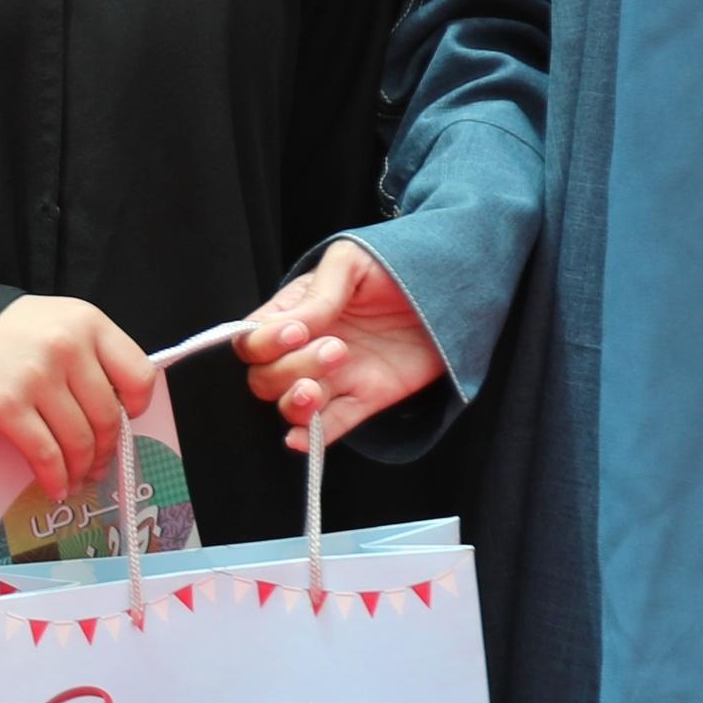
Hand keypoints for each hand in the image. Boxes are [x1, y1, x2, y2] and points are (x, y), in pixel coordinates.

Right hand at [0, 296, 155, 497]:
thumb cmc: (6, 330)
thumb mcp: (58, 322)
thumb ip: (90, 353)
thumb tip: (116, 410)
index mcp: (88, 322)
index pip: (139, 374)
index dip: (137, 407)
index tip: (126, 420)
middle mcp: (67, 346)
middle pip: (107, 416)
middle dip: (106, 450)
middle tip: (98, 465)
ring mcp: (37, 376)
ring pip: (78, 440)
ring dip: (81, 469)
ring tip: (76, 479)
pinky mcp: (7, 404)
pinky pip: (44, 453)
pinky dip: (54, 477)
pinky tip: (55, 487)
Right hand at [238, 242, 447, 452]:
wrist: (450, 287)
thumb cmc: (394, 265)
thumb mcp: (350, 262)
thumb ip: (318, 293)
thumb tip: (291, 328)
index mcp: (294, 314)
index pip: (252, 341)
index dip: (265, 343)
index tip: (297, 332)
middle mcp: (305, 350)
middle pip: (265, 378)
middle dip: (289, 369)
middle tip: (336, 348)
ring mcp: (334, 378)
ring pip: (290, 406)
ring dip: (296, 402)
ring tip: (323, 383)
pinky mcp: (364, 399)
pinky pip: (329, 428)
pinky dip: (311, 440)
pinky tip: (301, 440)